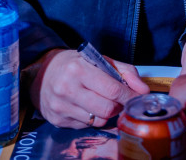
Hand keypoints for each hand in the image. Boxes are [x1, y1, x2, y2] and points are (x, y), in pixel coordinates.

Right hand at [27, 48, 148, 128]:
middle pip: (106, 109)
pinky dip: (93, 118)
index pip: (112, 89)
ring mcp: (60, 107)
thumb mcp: (101, 60)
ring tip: (103, 101)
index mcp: (78, 69)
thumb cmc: (76, 64)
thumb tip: (143, 90)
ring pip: (98, 121)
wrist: (42, 73)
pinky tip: (88, 106)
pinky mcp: (57, 120)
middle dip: (118, 106)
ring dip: (107, 113)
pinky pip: (86, 126)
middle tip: (119, 99)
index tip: (137, 97)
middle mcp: (67, 88)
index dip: (129, 96)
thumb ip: (126, 72)